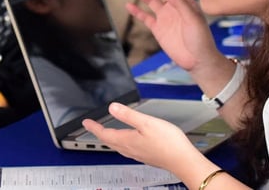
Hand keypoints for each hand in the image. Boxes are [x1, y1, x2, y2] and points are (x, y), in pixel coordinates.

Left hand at [82, 102, 201, 169]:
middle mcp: (130, 149)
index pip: (104, 134)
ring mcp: (138, 154)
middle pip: (109, 141)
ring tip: (107, 132)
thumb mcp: (147, 123)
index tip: (86, 122)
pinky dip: (122, 142)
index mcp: (127, 140)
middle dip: (100, 133)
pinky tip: (128, 140)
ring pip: (118, 146)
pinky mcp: (146, 156)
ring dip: (110, 138)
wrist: (183, 160)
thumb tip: (112, 107)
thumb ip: (128, 115)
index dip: (94, 127)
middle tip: (93, 126)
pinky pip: (128, 149)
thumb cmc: (168, 143)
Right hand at [127, 0, 217, 71]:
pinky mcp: (158, 29)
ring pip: (150, 0)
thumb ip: (180, 4)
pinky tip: (129, 5)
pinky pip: (145, 17)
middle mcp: (174, 7)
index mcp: (185, 2)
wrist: (198, 61)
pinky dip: (137, 11)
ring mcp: (165, 17)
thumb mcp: (194, 20)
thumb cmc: (202, 40)